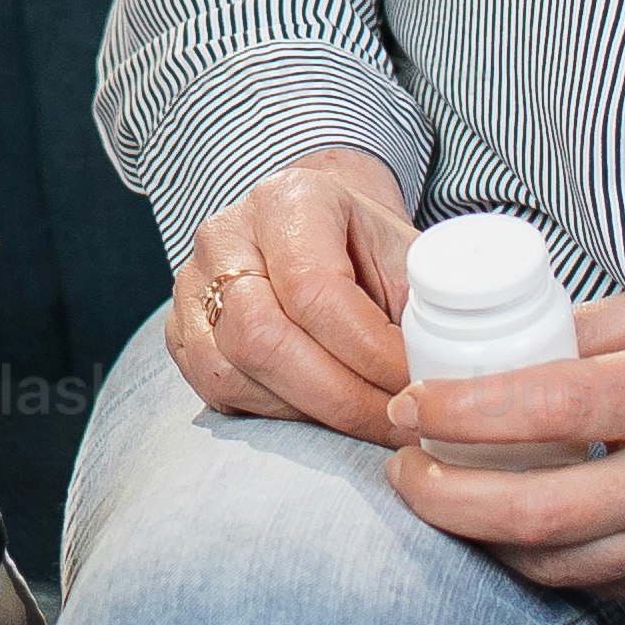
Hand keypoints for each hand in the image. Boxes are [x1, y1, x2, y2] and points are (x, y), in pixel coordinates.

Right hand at [167, 148, 419, 441]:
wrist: (318, 233)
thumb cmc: (369, 249)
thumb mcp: (407, 256)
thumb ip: (424, 306)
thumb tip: (444, 380)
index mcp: (289, 199)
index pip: (315, 289)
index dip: (369, 353)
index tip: (417, 387)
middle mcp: (226, 234)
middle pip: (263, 336)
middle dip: (340, 397)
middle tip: (396, 424)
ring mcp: (191, 284)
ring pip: (233, 371)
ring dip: (309, 413)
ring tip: (367, 422)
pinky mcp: (180, 331)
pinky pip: (218, 390)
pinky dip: (276, 414)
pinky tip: (321, 413)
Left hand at [386, 296, 624, 596]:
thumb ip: (583, 328)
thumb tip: (486, 343)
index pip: (547, 404)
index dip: (460, 411)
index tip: (407, 404)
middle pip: (537, 511)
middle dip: (443, 498)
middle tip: (398, 469)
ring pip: (555, 561)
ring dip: (476, 538)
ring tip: (433, 498)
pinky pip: (590, 584)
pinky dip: (532, 561)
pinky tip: (498, 531)